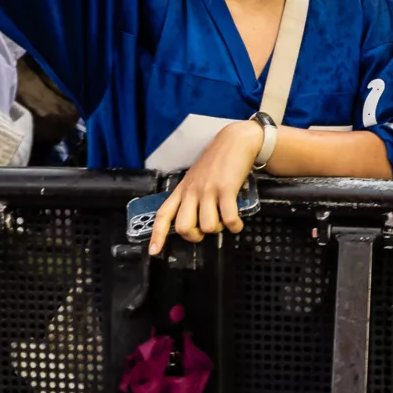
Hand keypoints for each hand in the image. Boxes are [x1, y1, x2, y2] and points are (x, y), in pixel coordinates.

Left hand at [147, 121, 261, 253]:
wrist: (234, 141)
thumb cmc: (216, 161)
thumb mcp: (195, 178)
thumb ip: (191, 197)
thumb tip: (194, 221)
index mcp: (182, 190)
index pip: (163, 214)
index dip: (157, 235)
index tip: (154, 252)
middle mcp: (192, 191)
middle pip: (183, 227)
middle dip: (195, 236)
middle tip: (204, 231)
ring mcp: (208, 190)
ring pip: (208, 226)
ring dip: (219, 229)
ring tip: (225, 219)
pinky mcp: (226, 189)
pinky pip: (229, 219)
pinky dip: (235, 227)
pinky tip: (237, 223)